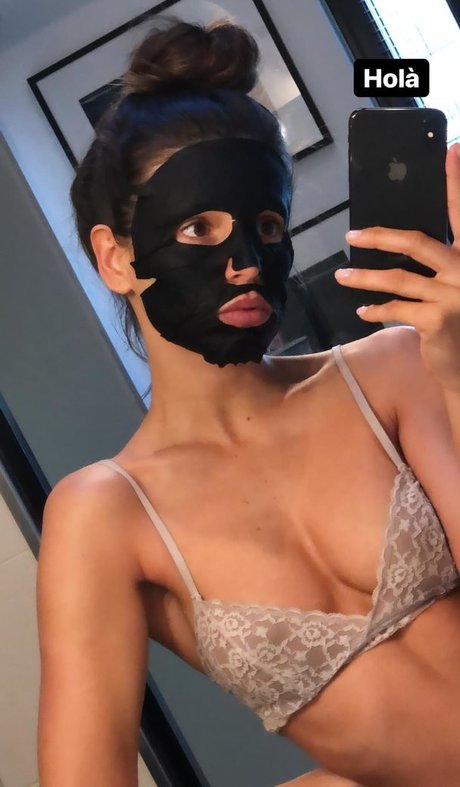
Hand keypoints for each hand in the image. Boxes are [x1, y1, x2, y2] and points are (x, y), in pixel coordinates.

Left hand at [335, 142, 459, 390]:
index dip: (457, 182)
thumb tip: (403, 245)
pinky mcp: (437, 320)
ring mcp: (452, 295)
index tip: (453, 149)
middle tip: (352, 234)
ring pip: (398, 279)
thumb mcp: (457, 288)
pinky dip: (376, 311)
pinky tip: (362, 311)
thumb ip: (442, 264)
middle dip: (380, 237)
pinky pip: (396, 309)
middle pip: (416, 242)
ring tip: (342, 275)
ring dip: (365, 278)